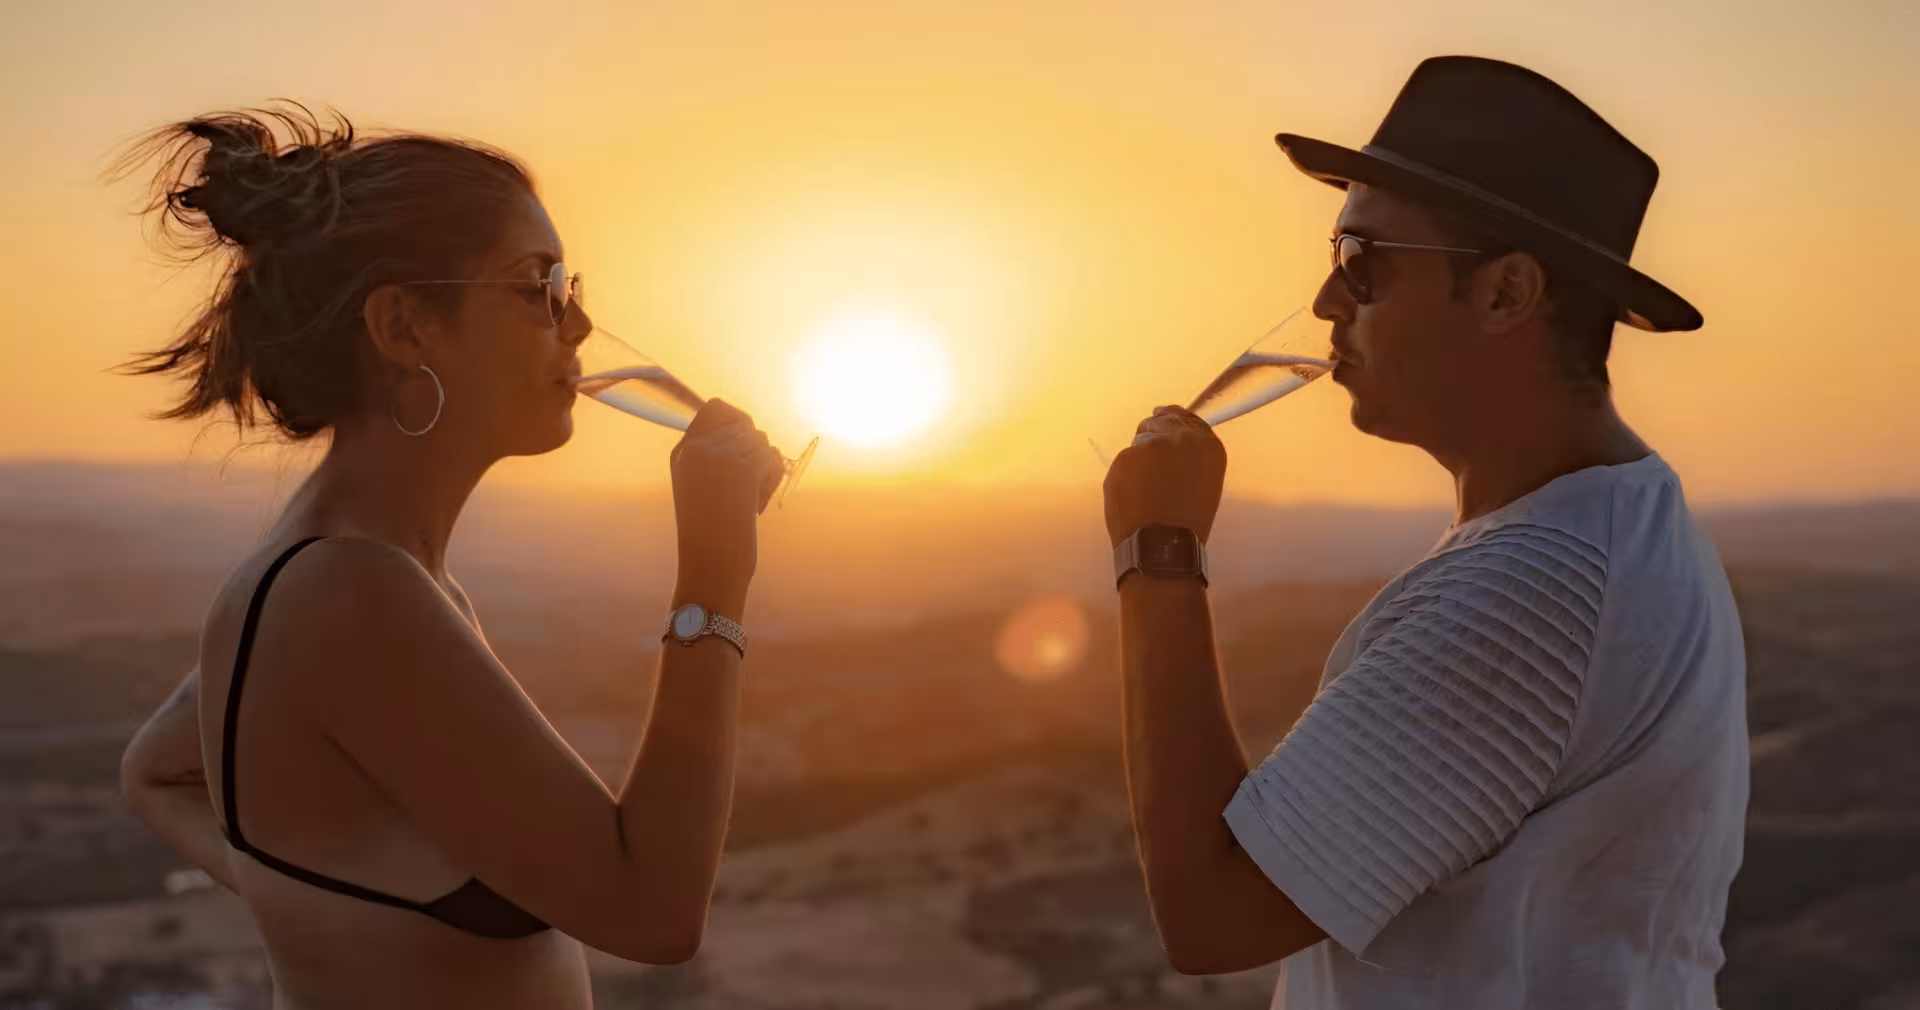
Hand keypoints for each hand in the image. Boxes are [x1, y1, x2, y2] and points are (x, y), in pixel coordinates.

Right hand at [670, 399, 784, 611]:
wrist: (708, 568)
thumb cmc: (709, 535)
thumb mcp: (702, 489)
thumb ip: (717, 457)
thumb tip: (751, 431)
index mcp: (682, 452)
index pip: (715, 408)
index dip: (738, 422)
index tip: (746, 449)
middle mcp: (697, 448)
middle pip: (745, 423)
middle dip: (756, 450)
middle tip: (751, 482)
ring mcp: (718, 457)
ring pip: (762, 441)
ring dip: (766, 469)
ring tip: (752, 500)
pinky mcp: (741, 470)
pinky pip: (772, 458)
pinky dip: (772, 481)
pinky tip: (757, 507)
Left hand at [1103, 406, 1226, 547]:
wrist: (1162, 545)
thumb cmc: (1189, 521)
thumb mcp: (1205, 482)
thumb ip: (1191, 455)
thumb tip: (1172, 438)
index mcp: (1208, 446)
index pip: (1187, 418)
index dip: (1174, 421)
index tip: (1165, 423)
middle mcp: (1180, 439)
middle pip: (1161, 422)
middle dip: (1155, 437)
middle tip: (1152, 463)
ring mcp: (1149, 446)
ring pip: (1139, 441)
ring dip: (1140, 457)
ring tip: (1146, 489)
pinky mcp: (1124, 459)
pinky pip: (1124, 461)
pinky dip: (1125, 475)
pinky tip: (1133, 496)